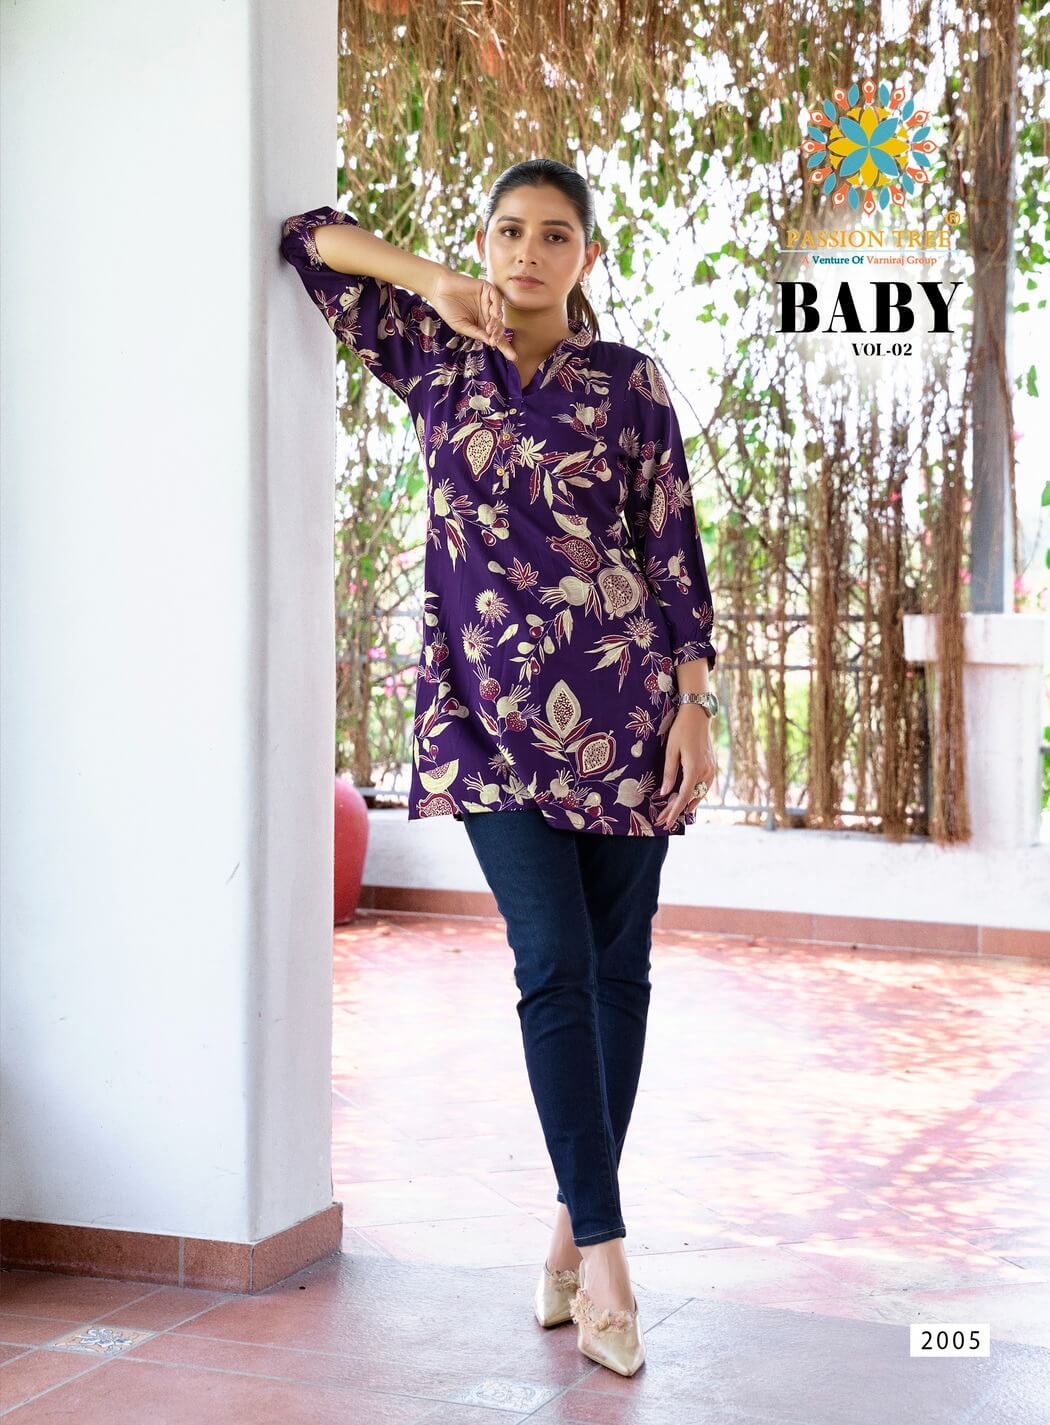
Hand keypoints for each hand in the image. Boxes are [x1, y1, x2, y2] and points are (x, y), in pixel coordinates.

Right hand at [429, 271, 515, 360]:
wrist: (438, 289)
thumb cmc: (447, 308)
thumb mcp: (461, 325)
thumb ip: (476, 333)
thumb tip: (491, 342)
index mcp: (480, 324)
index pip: (495, 337)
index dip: (505, 348)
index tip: (514, 358)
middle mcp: (486, 313)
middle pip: (499, 327)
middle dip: (498, 336)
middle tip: (494, 341)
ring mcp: (487, 301)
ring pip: (499, 314)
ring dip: (496, 323)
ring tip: (489, 328)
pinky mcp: (486, 288)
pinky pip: (496, 298)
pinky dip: (497, 306)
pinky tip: (494, 314)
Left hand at [653, 707, 716, 828]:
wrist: (698, 715)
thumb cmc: (681, 731)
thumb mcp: (670, 751)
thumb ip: (669, 773)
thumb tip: (664, 793)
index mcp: (694, 770)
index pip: (682, 797)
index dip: (673, 811)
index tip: (666, 822)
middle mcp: (705, 772)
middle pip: (690, 798)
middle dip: (676, 810)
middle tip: (664, 820)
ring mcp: (711, 769)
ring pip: (699, 794)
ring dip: (687, 804)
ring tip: (674, 812)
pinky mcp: (712, 766)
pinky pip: (704, 786)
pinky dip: (696, 795)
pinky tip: (688, 799)